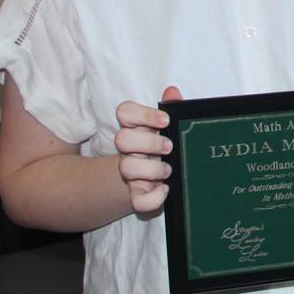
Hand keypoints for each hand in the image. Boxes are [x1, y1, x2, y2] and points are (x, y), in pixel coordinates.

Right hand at [115, 85, 183, 213]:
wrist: (158, 177)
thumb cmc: (164, 145)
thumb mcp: (169, 126)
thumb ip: (172, 107)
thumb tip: (172, 92)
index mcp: (136, 127)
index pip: (124, 111)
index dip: (142, 114)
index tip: (165, 120)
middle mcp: (129, 148)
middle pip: (121, 139)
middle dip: (147, 143)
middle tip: (169, 147)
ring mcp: (131, 172)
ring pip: (126, 168)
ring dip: (151, 169)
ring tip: (168, 169)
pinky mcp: (138, 194)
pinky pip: (138, 201)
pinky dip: (153, 198)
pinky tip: (165, 189)